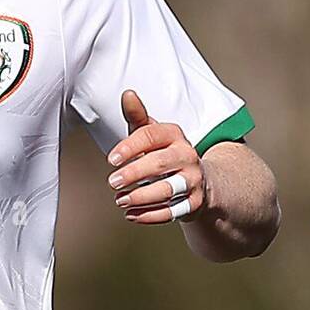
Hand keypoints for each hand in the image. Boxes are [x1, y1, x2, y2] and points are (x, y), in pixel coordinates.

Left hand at [106, 89, 205, 224]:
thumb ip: (138, 116)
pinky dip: (150, 215)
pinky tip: (132, 215)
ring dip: (141, 197)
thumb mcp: (151, 133)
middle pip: (160, 164)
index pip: (151, 136)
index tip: (110, 160)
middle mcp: (187, 155)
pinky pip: (173, 211)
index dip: (129, 147)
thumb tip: (128, 94)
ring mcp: (194, 180)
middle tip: (113, 182)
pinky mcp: (195, 203)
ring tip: (120, 201)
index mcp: (174, 135)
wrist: (198, 179)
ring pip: (168, 190)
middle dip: (134, 174)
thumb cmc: (164, 152)